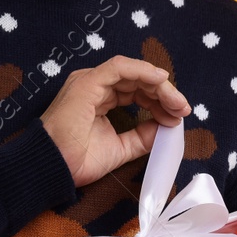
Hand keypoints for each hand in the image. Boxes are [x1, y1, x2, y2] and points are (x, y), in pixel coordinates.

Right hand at [40, 55, 189, 186]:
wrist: (53, 168)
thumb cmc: (78, 161)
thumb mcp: (120, 148)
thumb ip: (142, 137)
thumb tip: (165, 128)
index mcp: (100, 99)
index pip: (136, 92)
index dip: (160, 102)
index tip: (177, 118)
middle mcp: (95, 87)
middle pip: (138, 81)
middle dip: (164, 93)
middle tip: (183, 109)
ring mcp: (90, 82)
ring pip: (133, 73)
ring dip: (159, 85)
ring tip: (177, 102)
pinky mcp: (87, 82)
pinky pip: (119, 68)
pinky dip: (142, 71)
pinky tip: (160, 79)